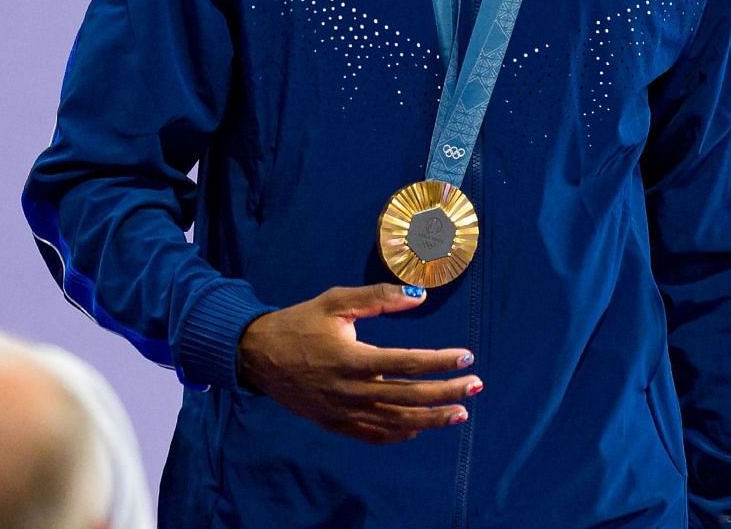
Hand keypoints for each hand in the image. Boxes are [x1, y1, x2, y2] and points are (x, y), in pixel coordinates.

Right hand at [236, 284, 480, 444]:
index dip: (440, 361)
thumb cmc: (299, 323)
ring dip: (431, 419)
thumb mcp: (336, 302)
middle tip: (476, 385)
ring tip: (460, 413)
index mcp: (351, 359)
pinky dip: (399, 434)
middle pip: (408, 396)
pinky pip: (371, 435)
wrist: (255, 355)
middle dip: (446, 392)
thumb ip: (378, 298)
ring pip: (394, 421)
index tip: (467, 356)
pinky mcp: (332, 423)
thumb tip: (419, 295)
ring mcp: (340, 411)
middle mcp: (348, 390)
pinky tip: (420, 428)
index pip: (407, 364)